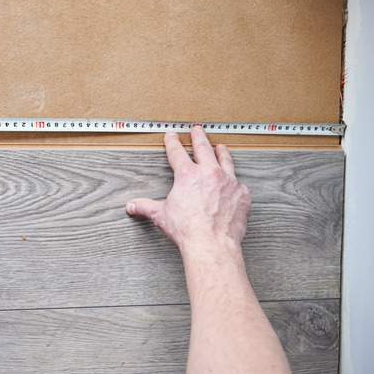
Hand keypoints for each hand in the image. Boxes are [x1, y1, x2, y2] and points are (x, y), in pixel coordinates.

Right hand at [126, 126, 250, 253]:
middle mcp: (209, 174)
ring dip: (221, 152)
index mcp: (188, 176)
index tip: (172, 135)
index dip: (172, 142)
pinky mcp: (241, 195)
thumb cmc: (188, 230)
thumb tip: (132, 206)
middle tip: (198, 130)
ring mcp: (228, 183)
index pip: (177, 153)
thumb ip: (146, 207)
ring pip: (226, 161)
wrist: (211, 243)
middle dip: (199, 137)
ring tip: (221, 147)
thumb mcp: (161, 215)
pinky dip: (235, 182)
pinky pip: (239, 184)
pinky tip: (235, 182)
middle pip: (204, 148)